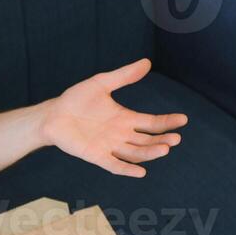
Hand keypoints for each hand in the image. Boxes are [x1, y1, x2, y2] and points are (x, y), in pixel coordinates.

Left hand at [38, 58, 185, 177]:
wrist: (52, 115)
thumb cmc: (76, 100)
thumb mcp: (101, 83)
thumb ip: (123, 76)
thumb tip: (147, 62)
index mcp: (125, 118)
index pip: (152, 123)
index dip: (167, 122)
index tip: (183, 120)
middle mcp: (121, 135)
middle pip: (147, 140)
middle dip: (162, 140)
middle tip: (176, 139)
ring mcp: (109, 146)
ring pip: (135, 153)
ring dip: (150, 153)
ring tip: (165, 149)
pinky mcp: (96, 156)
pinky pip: (115, 165)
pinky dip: (127, 169)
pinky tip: (141, 172)